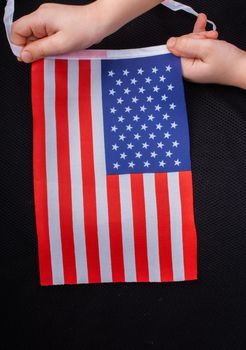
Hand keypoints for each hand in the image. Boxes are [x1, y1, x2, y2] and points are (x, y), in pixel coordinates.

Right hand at [11, 0, 162, 62]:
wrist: (100, 22)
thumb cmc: (84, 30)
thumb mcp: (60, 45)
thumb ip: (40, 50)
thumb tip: (24, 55)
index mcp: (40, 17)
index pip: (16, 31)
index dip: (19, 46)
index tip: (29, 58)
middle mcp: (41, 15)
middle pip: (25, 35)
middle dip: (33, 49)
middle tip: (46, 57)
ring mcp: (48, 18)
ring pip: (36, 37)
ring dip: (43, 48)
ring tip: (56, 52)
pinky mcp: (55, 23)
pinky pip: (45, 36)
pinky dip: (49, 45)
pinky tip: (59, 49)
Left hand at [167, 14, 245, 88]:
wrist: (243, 68)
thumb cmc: (228, 63)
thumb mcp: (207, 48)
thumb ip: (186, 44)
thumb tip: (170, 42)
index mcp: (185, 70)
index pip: (176, 49)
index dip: (188, 40)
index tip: (200, 40)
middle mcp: (187, 70)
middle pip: (182, 45)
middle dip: (196, 37)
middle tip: (211, 39)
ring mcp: (193, 65)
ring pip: (190, 43)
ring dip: (202, 36)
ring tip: (214, 37)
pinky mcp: (199, 60)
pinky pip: (195, 45)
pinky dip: (201, 36)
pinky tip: (202, 23)